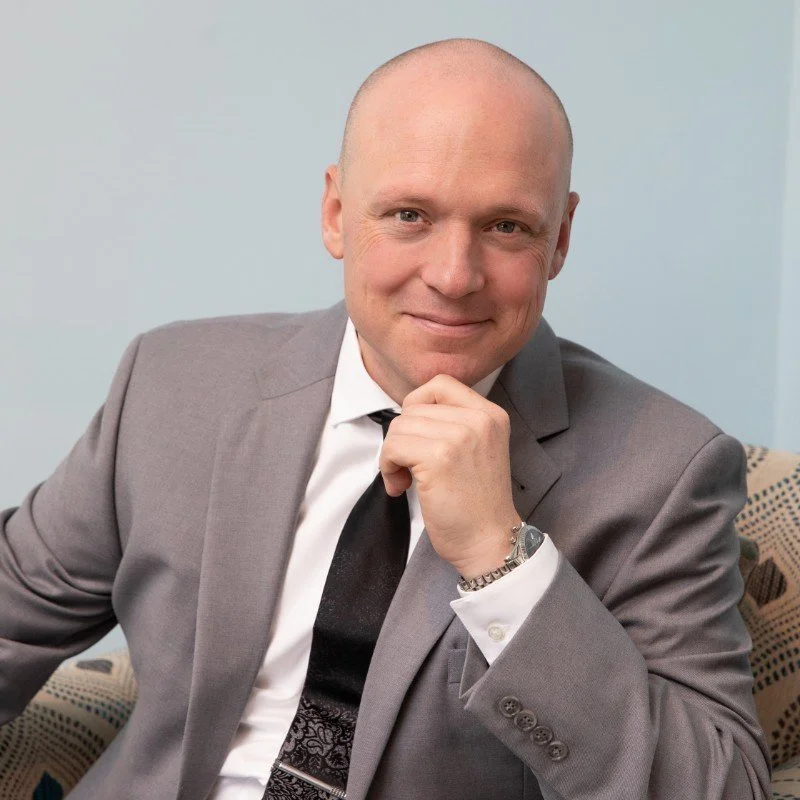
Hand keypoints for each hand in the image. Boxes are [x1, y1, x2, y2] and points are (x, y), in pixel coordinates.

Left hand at [378, 374, 521, 578]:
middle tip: (411, 467)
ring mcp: (459, 436)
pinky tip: (402, 487)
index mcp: (490, 414)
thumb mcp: (479, 449)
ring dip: (393, 455)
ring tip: (407, 479)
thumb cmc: (477, 503)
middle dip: (403, 437)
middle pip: (413, 408)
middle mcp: (478, 420)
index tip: (418, 437)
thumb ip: (453, 423)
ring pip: (399, 426)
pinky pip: (393, 447)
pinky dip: (388, 468)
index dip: (417, 406)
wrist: (490, 541)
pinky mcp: (438, 458)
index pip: (439, 384)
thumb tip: (408, 413)